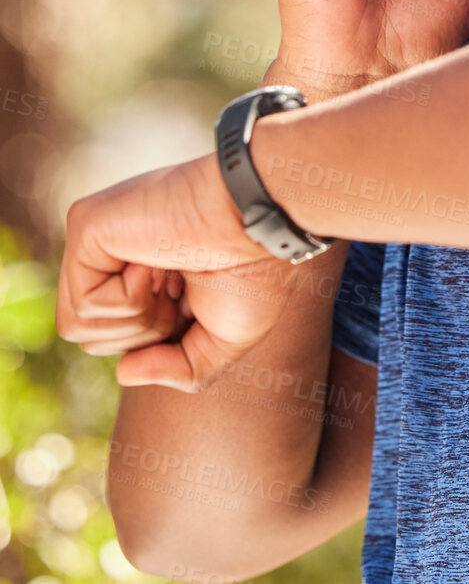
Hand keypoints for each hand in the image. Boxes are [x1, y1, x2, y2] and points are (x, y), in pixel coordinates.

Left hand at [56, 155, 306, 391]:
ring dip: (139, 319)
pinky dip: (129, 299)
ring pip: (78, 326)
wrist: (261, 224)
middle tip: (183, 288)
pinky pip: (82, 304)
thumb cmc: (255, 269)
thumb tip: (123, 371)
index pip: (119, 336)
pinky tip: (155, 262)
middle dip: (148, 332)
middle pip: (92, 337)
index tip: (194, 297)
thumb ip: (178, 368)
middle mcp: (115, 252)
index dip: (162, 337)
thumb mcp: (225, 339)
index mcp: (144, 271)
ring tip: (171, 276)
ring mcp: (97, 238)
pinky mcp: (85, 224)